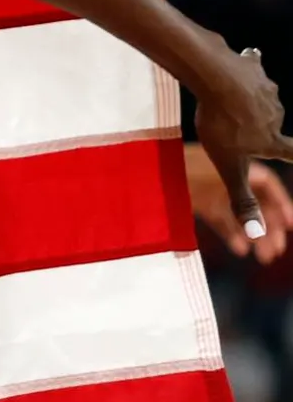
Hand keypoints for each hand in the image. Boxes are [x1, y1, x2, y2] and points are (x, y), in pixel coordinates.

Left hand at [185, 141, 292, 262]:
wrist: (143, 164)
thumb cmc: (180, 167)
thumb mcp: (216, 184)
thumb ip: (239, 208)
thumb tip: (258, 234)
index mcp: (235, 164)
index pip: (267, 183)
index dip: (281, 203)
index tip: (291, 225)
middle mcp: (226, 177)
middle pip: (256, 203)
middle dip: (269, 227)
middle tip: (276, 250)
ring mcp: (211, 189)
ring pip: (238, 214)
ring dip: (253, 235)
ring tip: (263, 257)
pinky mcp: (197, 201)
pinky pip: (219, 219)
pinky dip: (230, 233)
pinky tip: (239, 249)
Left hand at [193, 44, 292, 243]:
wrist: (215, 77)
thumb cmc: (221, 125)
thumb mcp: (227, 167)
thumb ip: (241, 198)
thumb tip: (255, 233)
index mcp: (273, 140)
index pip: (292, 153)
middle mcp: (277, 115)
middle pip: (266, 125)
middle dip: (253, 127)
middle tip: (230, 125)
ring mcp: (266, 89)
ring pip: (255, 99)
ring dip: (244, 101)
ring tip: (224, 102)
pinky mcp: (253, 68)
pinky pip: (249, 70)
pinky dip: (243, 70)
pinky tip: (236, 65)